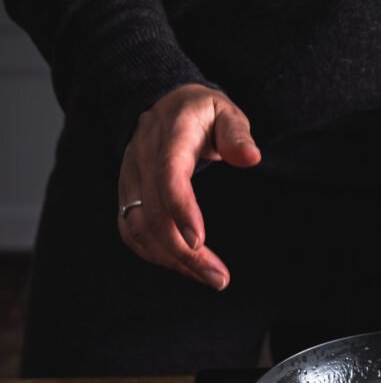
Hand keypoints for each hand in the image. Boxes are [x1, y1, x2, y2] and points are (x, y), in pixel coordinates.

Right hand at [117, 84, 260, 289]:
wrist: (161, 104)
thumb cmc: (201, 113)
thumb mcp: (224, 112)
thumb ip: (237, 134)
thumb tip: (252, 158)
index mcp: (170, 136)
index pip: (169, 176)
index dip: (181, 210)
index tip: (199, 242)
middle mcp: (143, 159)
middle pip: (154, 215)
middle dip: (186, 253)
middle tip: (220, 278)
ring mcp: (130, 179)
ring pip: (139, 229)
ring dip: (172, 261)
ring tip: (208, 277)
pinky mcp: (127, 196)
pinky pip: (132, 232)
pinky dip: (156, 255)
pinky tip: (186, 267)